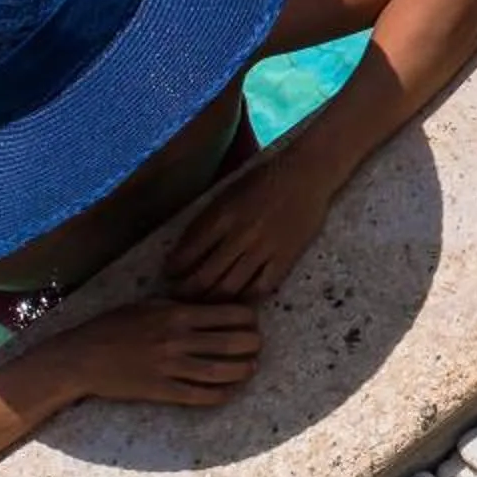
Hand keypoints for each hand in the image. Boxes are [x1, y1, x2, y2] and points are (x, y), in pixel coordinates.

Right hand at [30, 297, 262, 407]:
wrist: (82, 357)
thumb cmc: (112, 327)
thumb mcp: (146, 306)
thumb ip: (176, 306)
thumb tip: (206, 305)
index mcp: (175, 314)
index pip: (226, 314)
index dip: (247, 318)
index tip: (253, 321)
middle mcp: (177, 339)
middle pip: (229, 342)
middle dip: (252, 344)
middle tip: (258, 346)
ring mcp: (169, 367)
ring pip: (219, 371)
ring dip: (242, 371)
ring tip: (251, 368)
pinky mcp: (161, 390)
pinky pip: (198, 395)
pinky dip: (219, 395)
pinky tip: (229, 392)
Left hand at [167, 136, 343, 301]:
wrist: (307, 174)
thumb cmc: (264, 180)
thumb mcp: (227, 194)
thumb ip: (206, 222)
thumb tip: (183, 251)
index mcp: (222, 216)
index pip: (188, 254)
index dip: (174, 271)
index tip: (169, 276)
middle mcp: (240, 235)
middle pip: (205, 277)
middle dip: (187, 291)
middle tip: (180, 295)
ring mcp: (264, 249)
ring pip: (230, 288)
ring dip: (211, 300)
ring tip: (203, 302)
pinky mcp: (285, 259)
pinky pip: (260, 289)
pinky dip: (244, 299)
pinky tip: (236, 300)